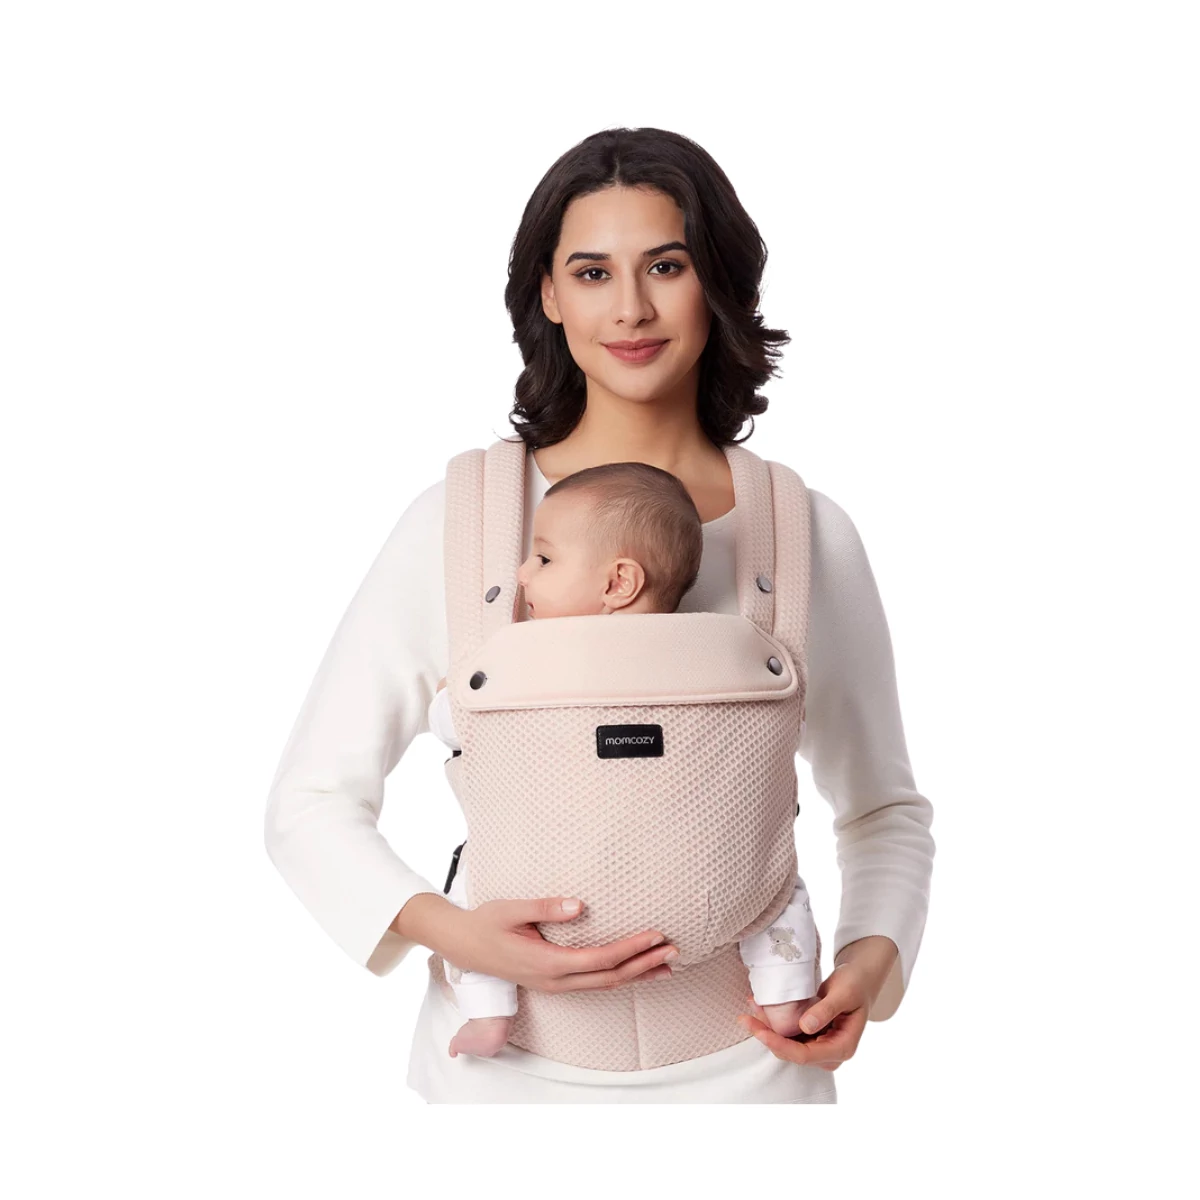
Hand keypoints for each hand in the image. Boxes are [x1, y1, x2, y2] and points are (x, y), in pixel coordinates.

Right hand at [403, 892, 679, 993]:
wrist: (462, 944)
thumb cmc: (486, 922)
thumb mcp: (511, 909)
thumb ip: (544, 908)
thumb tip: (580, 905)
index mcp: (547, 963)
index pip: (600, 959)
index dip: (630, 949)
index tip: (655, 935)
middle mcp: (555, 980)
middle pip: (609, 977)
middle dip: (644, 965)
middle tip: (674, 950)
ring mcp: (555, 986)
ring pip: (604, 985)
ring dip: (637, 975)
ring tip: (667, 964)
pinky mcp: (555, 983)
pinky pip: (594, 984)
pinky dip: (620, 977)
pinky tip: (637, 971)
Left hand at [736, 936, 897, 1070]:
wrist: (860, 978)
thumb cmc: (856, 984)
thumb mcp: (844, 993)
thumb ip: (825, 1010)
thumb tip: (804, 1027)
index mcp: (842, 1047)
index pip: (805, 1055)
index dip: (779, 1045)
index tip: (759, 1031)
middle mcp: (830, 1053)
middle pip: (792, 1053)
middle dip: (767, 1036)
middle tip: (746, 1017)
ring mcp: (820, 1046)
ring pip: (787, 1045)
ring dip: (767, 1028)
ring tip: (751, 1007)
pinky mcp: (812, 1037)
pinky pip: (789, 1035)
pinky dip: (774, 1023)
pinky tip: (760, 1008)